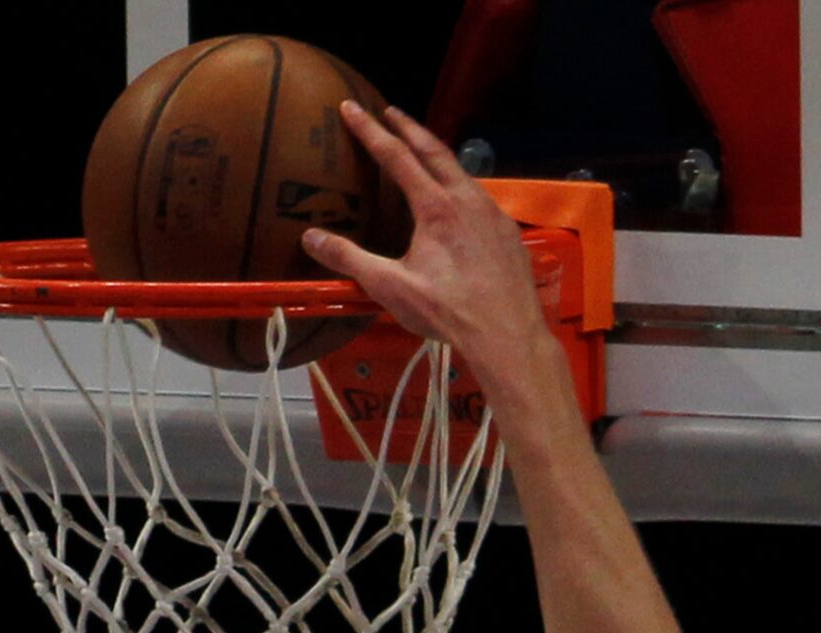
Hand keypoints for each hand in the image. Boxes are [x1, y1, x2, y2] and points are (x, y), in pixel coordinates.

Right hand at [302, 101, 553, 395]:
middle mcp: (467, 198)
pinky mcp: (510, 233)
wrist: (508, 336)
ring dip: (440, 157)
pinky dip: (463, 188)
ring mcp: (494, 214)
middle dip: (409, 127)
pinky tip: (461, 202)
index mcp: (435, 205)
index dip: (370, 130)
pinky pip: (483, 199)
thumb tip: (310, 238)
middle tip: (391, 111)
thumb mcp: (392, 287)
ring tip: (425, 153)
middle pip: (434, 150)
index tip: (351, 107)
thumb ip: (350, 259)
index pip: (396, 155)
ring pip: (463, 173)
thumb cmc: (448, 312)